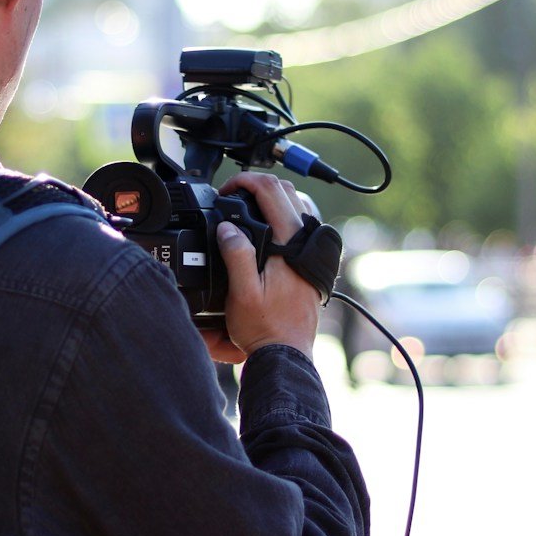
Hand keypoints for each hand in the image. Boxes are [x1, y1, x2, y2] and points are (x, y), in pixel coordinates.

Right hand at [215, 172, 320, 359]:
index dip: (244, 182)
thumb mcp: (242, 293)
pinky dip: (281, 213)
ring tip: (244, 206)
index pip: (271, 191)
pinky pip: (299, 222)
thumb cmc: (265, 328)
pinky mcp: (310, 260)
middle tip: (231, 195)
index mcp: (289, 244)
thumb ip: (236, 255)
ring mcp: (310, 250)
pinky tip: (264, 226)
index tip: (225, 191)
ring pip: (296, 203)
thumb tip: (227, 226)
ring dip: (271, 197)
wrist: (287, 353)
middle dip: (256, 184)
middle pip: (285, 190)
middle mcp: (304, 242)